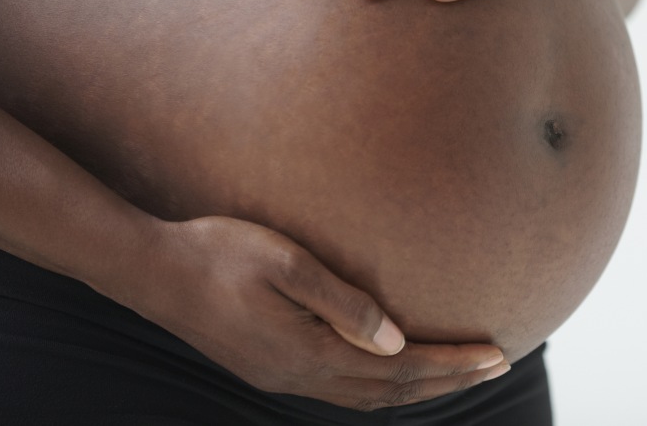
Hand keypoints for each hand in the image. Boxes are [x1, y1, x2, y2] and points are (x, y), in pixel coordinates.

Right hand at [135, 216, 507, 410]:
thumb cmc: (218, 251)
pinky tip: (393, 368)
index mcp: (308, 353)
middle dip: (448, 380)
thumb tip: (397, 339)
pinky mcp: (270, 367)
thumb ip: (343, 303)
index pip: (400, 369)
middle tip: (498, 362)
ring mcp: (282, 376)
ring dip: (418, 387)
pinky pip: (342, 388)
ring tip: (459, 371)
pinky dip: (381, 385)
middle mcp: (299, 376)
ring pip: (367, 396)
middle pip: (391, 391)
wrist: (149, 269)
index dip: (452, 364)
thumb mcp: (285, 264)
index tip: (497, 353)